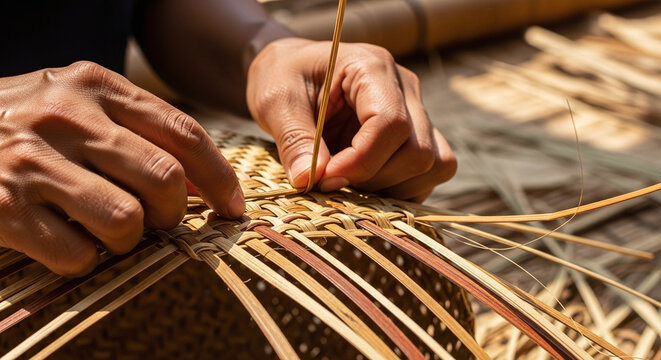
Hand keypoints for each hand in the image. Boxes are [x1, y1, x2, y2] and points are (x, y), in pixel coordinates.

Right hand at [0, 61, 243, 275]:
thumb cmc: (25, 126)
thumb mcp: (78, 105)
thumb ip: (137, 131)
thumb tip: (201, 182)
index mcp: (94, 84)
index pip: (183, 133)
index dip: (219, 177)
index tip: (234, 206)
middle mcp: (65, 116)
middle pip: (164, 180)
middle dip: (171, 214)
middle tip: (154, 221)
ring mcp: (31, 162)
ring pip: (127, 222)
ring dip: (128, 241)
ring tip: (107, 231)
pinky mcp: (3, 209)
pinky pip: (80, 255)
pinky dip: (85, 260)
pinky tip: (67, 240)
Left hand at [246, 38, 456, 201]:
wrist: (291, 71)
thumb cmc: (282, 77)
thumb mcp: (275, 102)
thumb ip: (294, 140)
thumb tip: (310, 180)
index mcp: (371, 67)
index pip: (391, 123)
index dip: (361, 161)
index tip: (325, 176)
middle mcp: (405, 86)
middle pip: (418, 151)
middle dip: (374, 178)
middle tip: (332, 180)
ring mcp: (416, 111)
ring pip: (434, 165)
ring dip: (393, 187)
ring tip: (351, 182)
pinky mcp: (417, 134)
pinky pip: (432, 172)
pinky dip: (403, 189)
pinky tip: (367, 185)